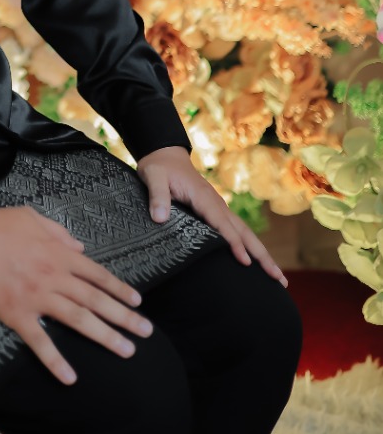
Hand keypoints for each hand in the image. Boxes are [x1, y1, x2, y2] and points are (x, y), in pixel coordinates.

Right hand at [0, 205, 154, 386]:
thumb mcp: (32, 217)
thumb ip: (59, 233)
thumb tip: (80, 248)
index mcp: (58, 253)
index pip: (97, 274)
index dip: (119, 289)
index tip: (138, 302)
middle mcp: (54, 276)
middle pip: (95, 299)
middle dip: (124, 317)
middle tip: (146, 332)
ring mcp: (36, 296)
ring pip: (77, 319)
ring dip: (104, 336)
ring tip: (126, 350)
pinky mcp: (15, 313)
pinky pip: (39, 340)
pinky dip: (55, 360)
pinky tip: (70, 378)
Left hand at [135, 145, 288, 287]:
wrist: (165, 153)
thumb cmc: (159, 167)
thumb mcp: (153, 177)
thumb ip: (157, 196)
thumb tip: (159, 218)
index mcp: (204, 197)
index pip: (223, 224)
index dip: (234, 243)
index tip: (245, 262)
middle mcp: (217, 203)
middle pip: (244, 232)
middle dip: (262, 255)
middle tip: (279, 279)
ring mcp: (219, 208)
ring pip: (245, 233)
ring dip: (262, 254)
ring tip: (278, 278)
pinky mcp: (216, 211)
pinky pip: (236, 230)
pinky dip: (250, 246)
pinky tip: (257, 261)